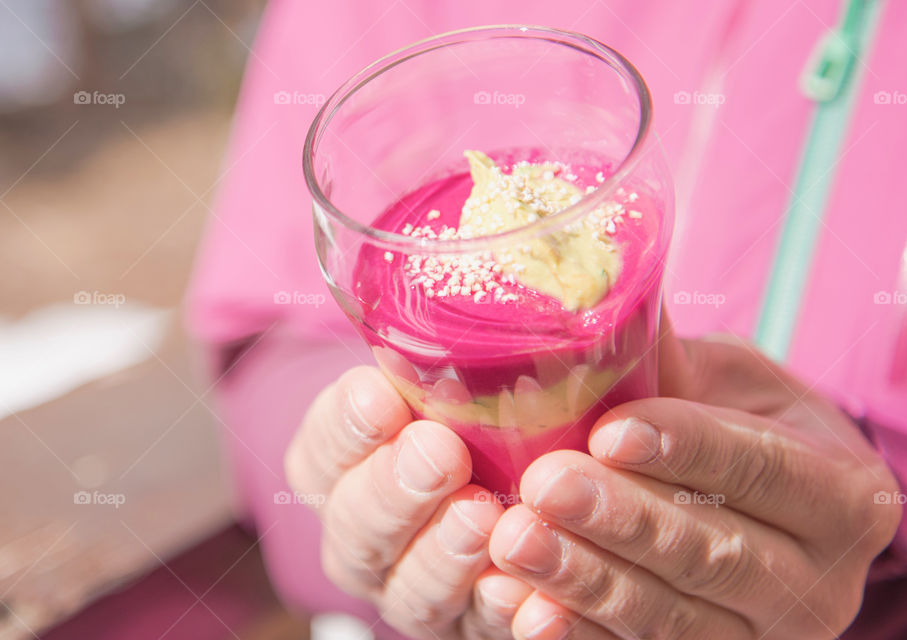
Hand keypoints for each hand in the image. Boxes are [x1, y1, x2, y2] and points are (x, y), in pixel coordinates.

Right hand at [285, 367, 532, 639]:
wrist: (527, 473)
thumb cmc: (484, 413)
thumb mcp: (455, 380)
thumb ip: (442, 360)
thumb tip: (446, 298)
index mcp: (344, 474)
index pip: (320, 455)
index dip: (343, 428)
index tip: (378, 394)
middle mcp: (368, 539)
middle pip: (355, 530)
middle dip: (392, 491)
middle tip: (438, 451)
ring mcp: (415, 591)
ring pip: (409, 591)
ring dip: (441, 557)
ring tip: (483, 515)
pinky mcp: (471, 626)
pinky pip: (479, 630)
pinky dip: (499, 612)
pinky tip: (522, 588)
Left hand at [489, 316, 901, 638]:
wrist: (772, 514)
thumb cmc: (747, 427)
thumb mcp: (732, 381)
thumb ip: (672, 354)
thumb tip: (593, 287)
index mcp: (845, 492)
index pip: (762, 469)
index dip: (686, 449)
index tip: (610, 431)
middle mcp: (821, 579)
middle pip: (716, 551)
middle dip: (623, 519)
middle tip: (545, 485)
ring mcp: (767, 634)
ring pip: (675, 616)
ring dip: (589, 579)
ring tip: (517, 540)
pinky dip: (582, 635)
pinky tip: (529, 611)